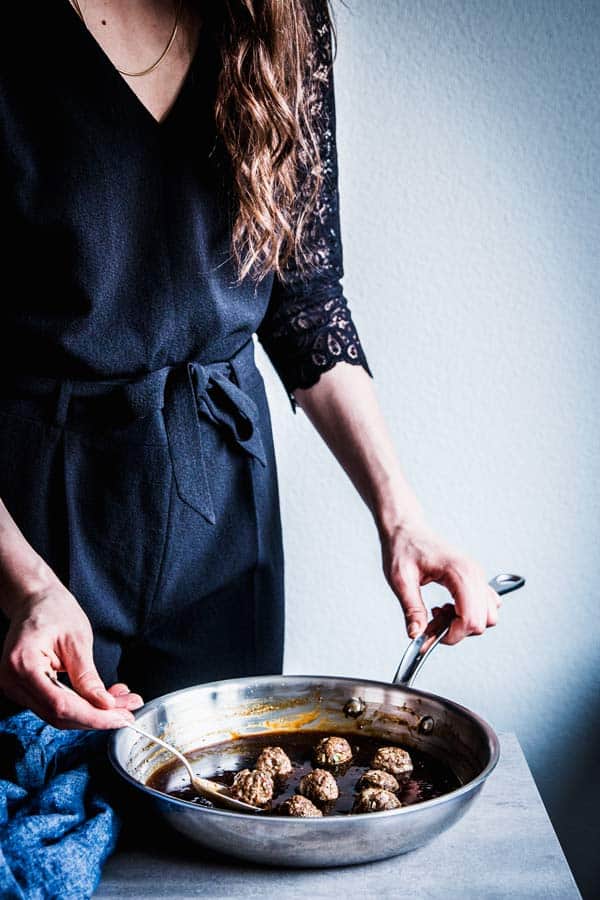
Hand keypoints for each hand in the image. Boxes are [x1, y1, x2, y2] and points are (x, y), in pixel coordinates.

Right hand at [0, 582, 142, 728]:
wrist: (35, 600)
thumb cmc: (53, 610)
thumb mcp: (77, 639)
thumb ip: (88, 676)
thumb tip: (105, 704)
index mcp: (24, 664)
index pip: (61, 705)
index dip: (94, 717)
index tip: (122, 718)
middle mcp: (13, 681)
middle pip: (59, 715)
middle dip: (98, 717)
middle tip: (129, 711)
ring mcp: (15, 687)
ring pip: (57, 715)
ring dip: (91, 713)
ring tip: (121, 701)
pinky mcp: (24, 689)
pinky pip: (53, 706)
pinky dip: (80, 706)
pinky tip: (102, 699)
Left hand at [380, 520, 500, 643]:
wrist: (406, 529)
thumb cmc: (403, 547)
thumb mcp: (401, 580)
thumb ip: (411, 609)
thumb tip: (416, 635)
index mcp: (459, 572)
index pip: (472, 618)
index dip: (453, 634)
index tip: (432, 635)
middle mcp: (474, 573)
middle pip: (484, 621)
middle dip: (459, 631)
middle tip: (433, 622)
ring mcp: (476, 575)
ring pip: (488, 615)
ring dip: (466, 623)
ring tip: (440, 613)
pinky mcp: (474, 578)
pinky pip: (485, 605)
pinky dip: (470, 614)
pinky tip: (449, 608)